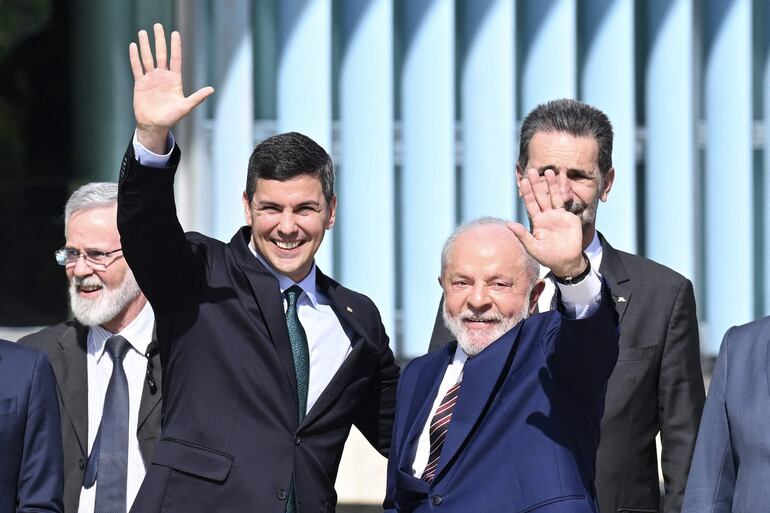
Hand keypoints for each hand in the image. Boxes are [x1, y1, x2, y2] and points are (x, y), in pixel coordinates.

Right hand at [129, 23, 213, 152]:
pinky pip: (137, 68)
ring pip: (147, 58)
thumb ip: (197, 97)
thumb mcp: (186, 107)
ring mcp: (151, 79)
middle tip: (157, 26)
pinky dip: (135, 57)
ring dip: (145, 45)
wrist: (154, 125)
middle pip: (160, 54)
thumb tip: (212, 89)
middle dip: (159, 40)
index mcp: (174, 80)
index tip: (175, 33)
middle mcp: (162, 76)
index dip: (175, 46)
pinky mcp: (140, 84)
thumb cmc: (171, 117)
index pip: (175, 59)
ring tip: (142, 32)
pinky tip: (133, 46)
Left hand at [508, 168, 585, 277]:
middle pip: (540, 197)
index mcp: (536, 221)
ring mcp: (558, 215)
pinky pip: (565, 201)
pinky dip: (564, 191)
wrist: (566, 261)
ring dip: (550, 184)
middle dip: (536, 184)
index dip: (527, 193)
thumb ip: (522, 235)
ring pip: (553, 196)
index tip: (523, 181)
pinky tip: (563, 180)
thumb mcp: (532, 247)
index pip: (530, 204)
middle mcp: (546, 216)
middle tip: (532, 171)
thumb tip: (508, 224)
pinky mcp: (568, 216)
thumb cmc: (547, 257)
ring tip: (548, 171)